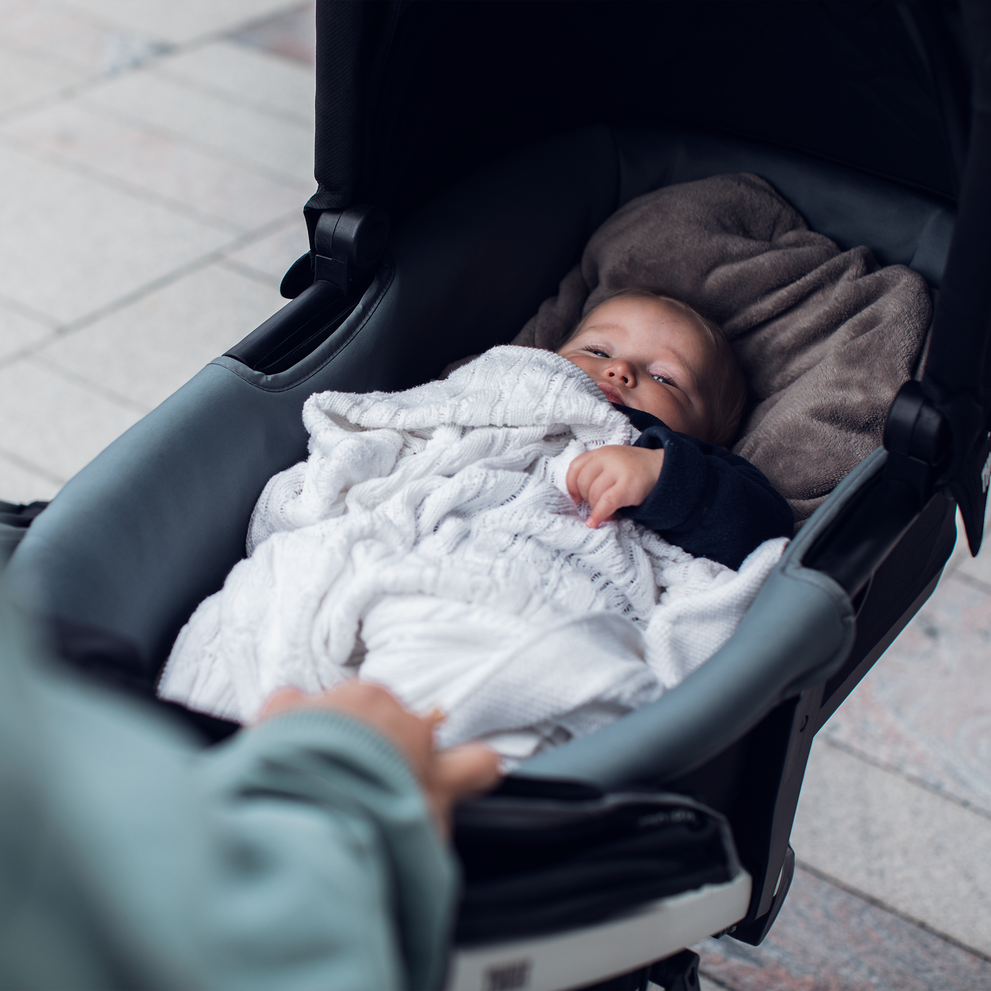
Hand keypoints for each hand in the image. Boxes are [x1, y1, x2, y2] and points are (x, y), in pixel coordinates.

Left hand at [257, 682, 501, 836]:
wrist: (308, 815)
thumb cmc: (377, 812)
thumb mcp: (436, 801)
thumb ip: (468, 772)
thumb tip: (491, 757)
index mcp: (410, 721)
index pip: (418, 733)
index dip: (409, 763)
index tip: (399, 782)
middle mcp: (369, 701)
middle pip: (374, 719)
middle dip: (369, 746)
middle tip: (358, 790)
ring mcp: (326, 702)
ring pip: (333, 711)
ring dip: (329, 736)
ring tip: (319, 781)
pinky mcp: (281, 708)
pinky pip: (289, 706)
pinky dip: (287, 726)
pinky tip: (286, 757)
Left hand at [566, 444, 664, 527]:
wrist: (661, 467)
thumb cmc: (632, 469)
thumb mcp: (611, 463)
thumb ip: (594, 473)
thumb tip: (578, 499)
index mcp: (600, 452)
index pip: (575, 467)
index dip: (571, 486)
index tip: (576, 497)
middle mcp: (607, 458)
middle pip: (583, 482)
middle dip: (587, 498)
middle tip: (597, 504)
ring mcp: (618, 471)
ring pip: (594, 494)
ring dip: (595, 508)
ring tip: (605, 512)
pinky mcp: (628, 486)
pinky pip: (606, 502)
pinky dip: (598, 514)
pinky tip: (594, 522)